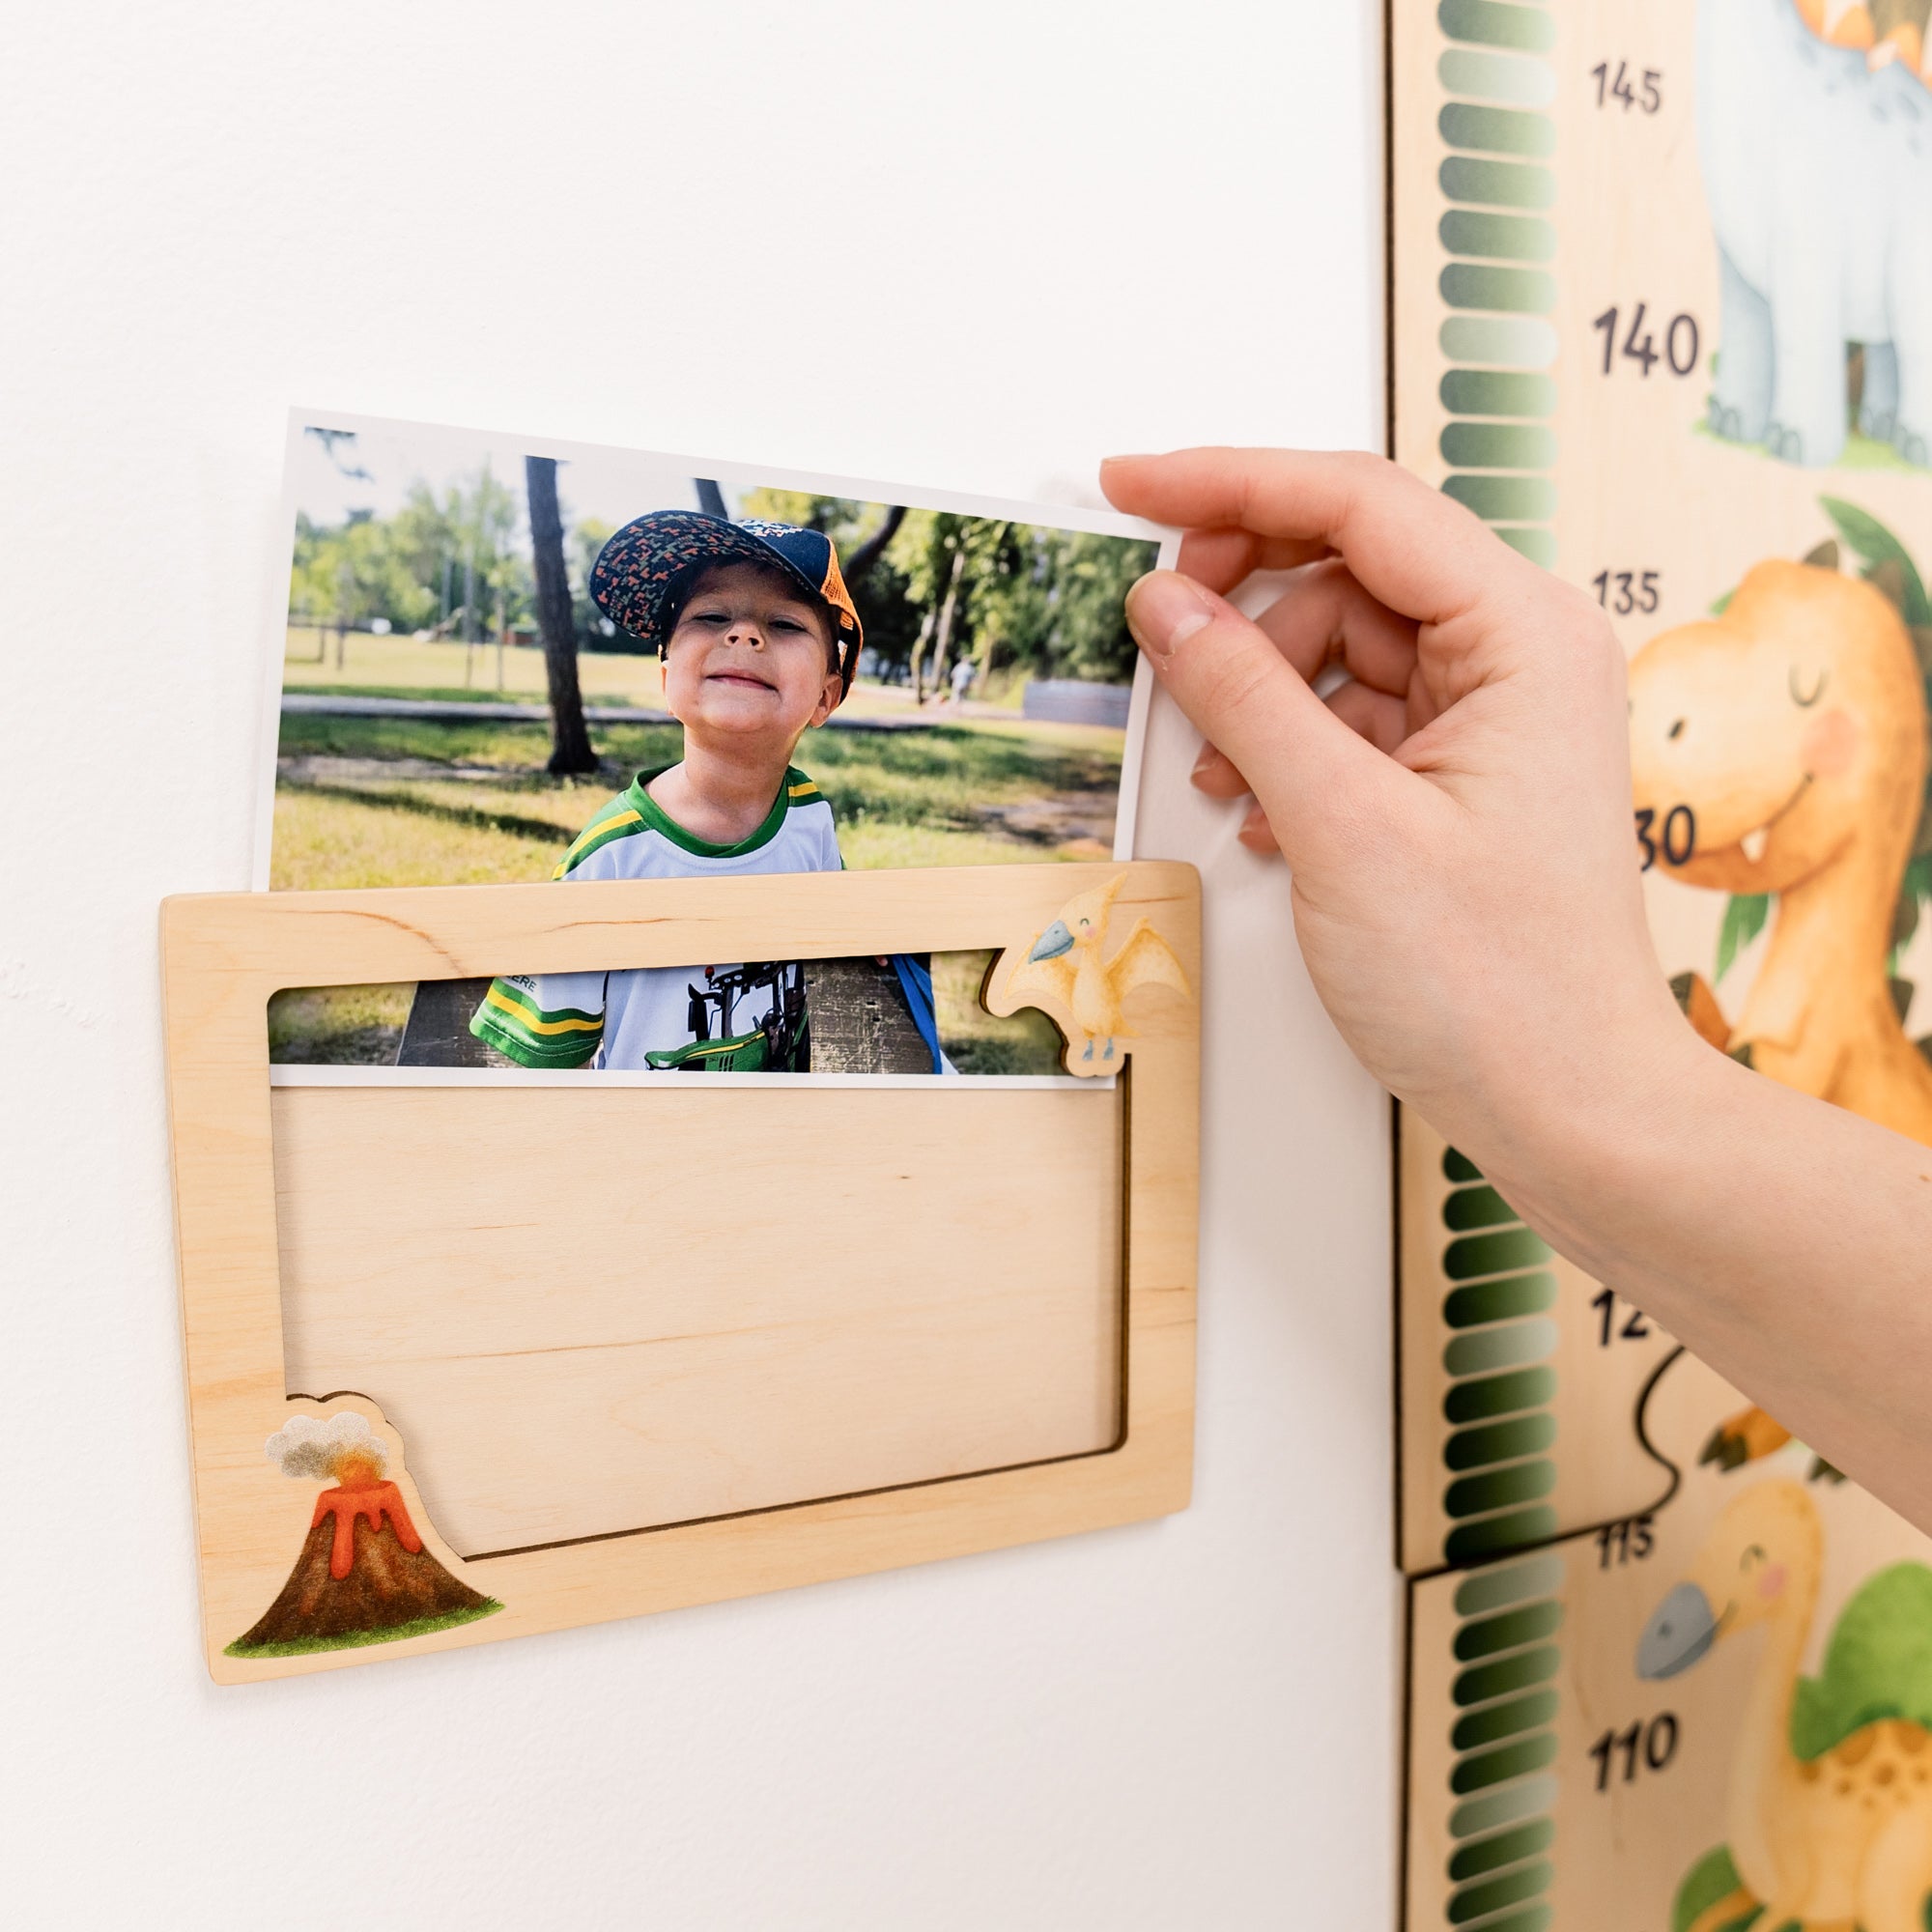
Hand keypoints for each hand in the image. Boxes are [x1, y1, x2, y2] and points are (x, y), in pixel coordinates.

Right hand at [1101, 448, 1694, 1171]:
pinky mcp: (1463, 772)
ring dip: (1262, 693)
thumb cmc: (1493, 984)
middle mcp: (1520, 653)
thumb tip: (1165, 602)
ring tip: (1228, 776)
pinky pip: (1354, 714)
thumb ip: (1244, 694)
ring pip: (1341, 644)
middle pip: (1349, 565)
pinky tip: (1267, 813)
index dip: (1231, 482)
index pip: (1360, 503)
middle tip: (1163, 633)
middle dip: (1245, 600)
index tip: (1130, 483)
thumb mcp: (1341, 823)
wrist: (1567, 1106)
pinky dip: (1293, 746)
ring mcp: (1494, 714)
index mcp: (1523, 633)